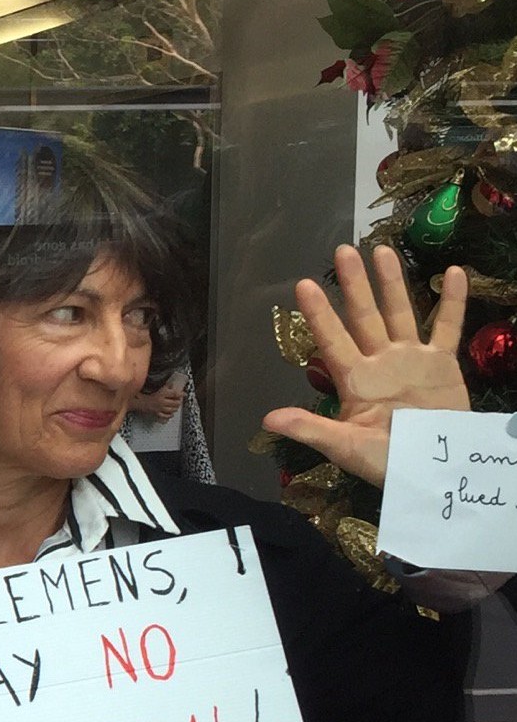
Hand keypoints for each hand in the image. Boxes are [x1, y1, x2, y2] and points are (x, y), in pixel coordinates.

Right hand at [130, 379, 183, 421]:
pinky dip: (170, 415)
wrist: (140, 402)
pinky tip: (171, 413)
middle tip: (179, 400)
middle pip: (175, 403)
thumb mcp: (158, 389)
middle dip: (179, 402)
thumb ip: (166, 387)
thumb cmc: (148, 395)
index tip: (184, 394)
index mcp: (162, 394)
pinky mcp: (157, 414)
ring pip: (172, 410)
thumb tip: (173, 384)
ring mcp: (160, 409)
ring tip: (175, 406)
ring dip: (175, 408)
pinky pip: (166, 416)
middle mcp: (161, 402)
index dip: (181, 394)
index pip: (175, 393)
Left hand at [262, 247, 468, 487]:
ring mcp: (410, 360)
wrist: (433, 471)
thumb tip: (268, 419)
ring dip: (391, 283)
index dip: (319, 314)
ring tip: (382, 250)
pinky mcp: (442, 364)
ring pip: (399, 313)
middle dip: (353, 286)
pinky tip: (454, 273)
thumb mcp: (345, 447)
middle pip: (363, 316)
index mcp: (354, 380)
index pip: (332, 340)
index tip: (302, 285)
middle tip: (342, 250)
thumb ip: (311, 429)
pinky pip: (446, 328)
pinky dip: (451, 303)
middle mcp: (379, 362)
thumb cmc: (385, 463)